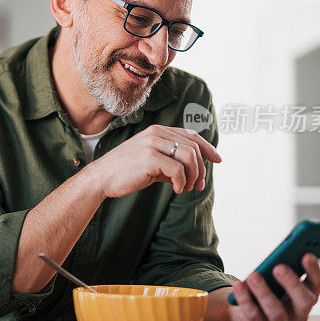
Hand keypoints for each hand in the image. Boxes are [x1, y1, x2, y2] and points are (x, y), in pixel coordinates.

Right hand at [90, 124, 221, 197]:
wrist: (102, 178)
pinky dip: (182, 182)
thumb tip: (195, 173)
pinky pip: (178, 170)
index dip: (207, 147)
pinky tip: (176, 190)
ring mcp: (152, 144)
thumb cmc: (126, 172)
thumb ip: (171, 162)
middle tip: (198, 186)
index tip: (217, 160)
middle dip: (201, 169)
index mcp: (157, 131)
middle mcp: (156, 133)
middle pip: (193, 147)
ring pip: (189, 156)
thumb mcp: (151, 162)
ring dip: (194, 175)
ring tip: (187, 188)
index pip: (191, 135)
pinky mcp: (149, 158)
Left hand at [228, 253, 319, 320]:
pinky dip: (245, 298)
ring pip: (276, 310)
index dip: (314, 270)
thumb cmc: (267, 287)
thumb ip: (282, 266)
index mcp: (307, 295)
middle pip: (303, 301)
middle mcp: (298, 312)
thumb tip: (279, 254)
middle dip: (292, 283)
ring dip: (264, 292)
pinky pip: (253, 313)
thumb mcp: (275, 277)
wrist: (246, 310)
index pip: (317, 283)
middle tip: (279, 267)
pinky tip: (239, 284)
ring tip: (253, 275)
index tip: (306, 255)